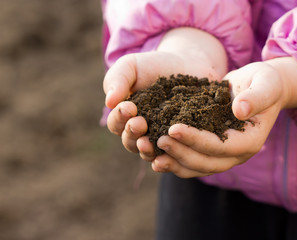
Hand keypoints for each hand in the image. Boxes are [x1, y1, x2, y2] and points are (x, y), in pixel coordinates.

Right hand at [103, 27, 227, 156]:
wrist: (187, 64)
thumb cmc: (154, 66)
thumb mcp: (131, 66)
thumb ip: (118, 79)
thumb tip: (109, 102)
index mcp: (125, 117)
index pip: (116, 124)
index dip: (119, 118)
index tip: (128, 107)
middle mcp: (141, 132)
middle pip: (130, 142)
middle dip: (132, 134)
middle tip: (139, 123)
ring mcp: (161, 138)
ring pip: (149, 152)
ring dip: (146, 150)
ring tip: (149, 142)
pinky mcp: (181, 141)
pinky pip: (173, 153)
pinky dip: (169, 155)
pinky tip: (171, 150)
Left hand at [152, 58, 296, 177]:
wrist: (262, 89)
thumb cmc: (265, 83)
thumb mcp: (265, 84)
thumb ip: (256, 97)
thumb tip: (240, 109)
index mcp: (250, 141)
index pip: (221, 146)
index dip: (197, 139)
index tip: (173, 128)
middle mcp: (237, 154)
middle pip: (206, 162)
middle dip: (181, 152)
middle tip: (158, 139)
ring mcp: (224, 156)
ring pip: (196, 167)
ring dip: (174, 162)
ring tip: (151, 154)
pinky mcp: (212, 151)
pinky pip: (192, 162)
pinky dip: (174, 161)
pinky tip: (155, 156)